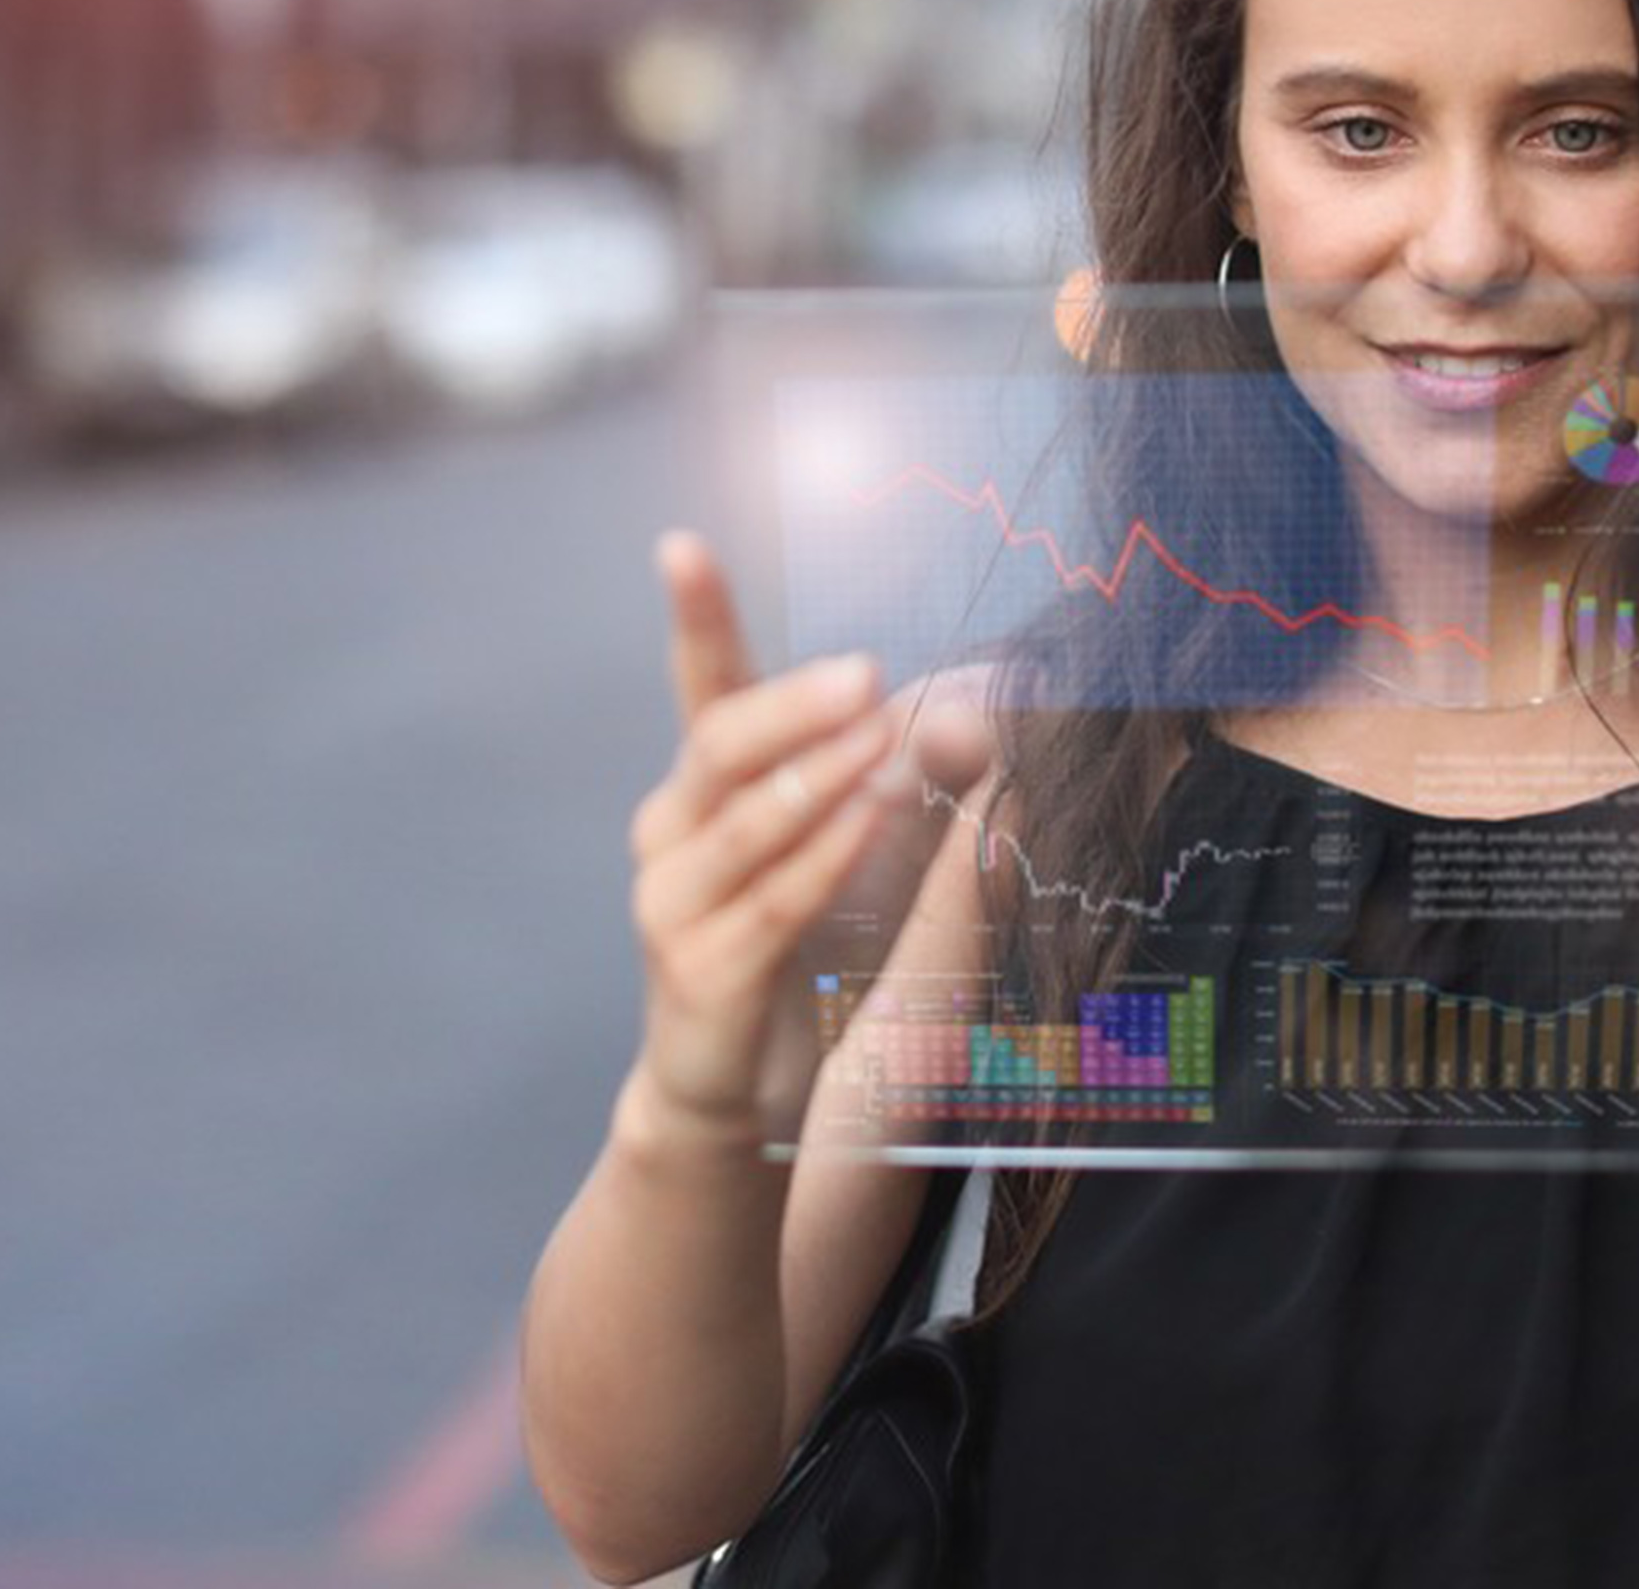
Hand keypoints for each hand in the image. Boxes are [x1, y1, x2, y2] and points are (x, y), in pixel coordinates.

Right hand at [623, 530, 996, 1148]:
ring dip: (821, 773)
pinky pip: (770, 901)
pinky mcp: (702, 971)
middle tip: (866, 671)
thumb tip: (966, 710)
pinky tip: (869, 822)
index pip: (699, 687)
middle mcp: (672, 832)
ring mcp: (675, 903)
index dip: (693, 616)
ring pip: (748, 819)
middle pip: (722, 742)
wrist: (726, 1092)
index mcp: (701, 789)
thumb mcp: (833, 851)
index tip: (683, 545)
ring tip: (882, 736)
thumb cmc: (788, 953)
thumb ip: (878, 780)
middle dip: (796, 704)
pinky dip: (823, 856)